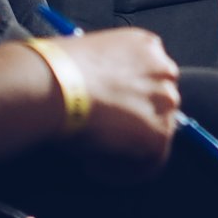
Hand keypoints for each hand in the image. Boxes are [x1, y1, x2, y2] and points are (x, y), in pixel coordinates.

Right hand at [55, 28, 181, 178]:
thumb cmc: (55, 72)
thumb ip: (106, 74)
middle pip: (158, 106)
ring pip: (153, 136)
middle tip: (101, 137)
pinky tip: (93, 165)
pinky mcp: (159, 133)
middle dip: (131, 125)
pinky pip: (148, 164)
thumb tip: (99, 98)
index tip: (108, 114)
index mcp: (145, 45)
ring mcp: (165, 101)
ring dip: (124, 150)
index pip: (151, 78)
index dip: (129, 100)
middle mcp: (163, 69)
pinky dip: (121, 171)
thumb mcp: (88, 58)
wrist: (52, 85)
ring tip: (91, 154)